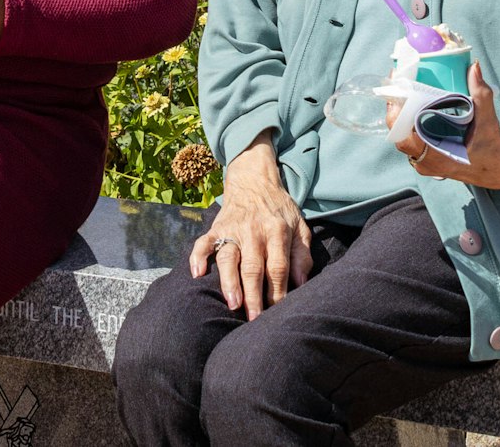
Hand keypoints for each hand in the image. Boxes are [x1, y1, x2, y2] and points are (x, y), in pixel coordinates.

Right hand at [189, 132, 312, 319]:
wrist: (255, 179)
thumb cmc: (280, 210)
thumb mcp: (299, 226)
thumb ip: (302, 254)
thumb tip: (301, 283)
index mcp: (277, 231)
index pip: (278, 266)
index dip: (278, 291)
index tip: (277, 313)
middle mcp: (254, 231)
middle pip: (254, 267)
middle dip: (255, 295)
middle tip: (255, 320)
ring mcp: (233, 228)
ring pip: (229, 258)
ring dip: (229, 281)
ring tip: (233, 303)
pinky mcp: (217, 226)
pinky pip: (204, 242)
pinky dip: (198, 256)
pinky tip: (197, 274)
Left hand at [390, 61, 499, 188]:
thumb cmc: (494, 152)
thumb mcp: (489, 123)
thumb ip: (482, 96)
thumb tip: (474, 68)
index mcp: (437, 158)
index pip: (402, 138)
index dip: (395, 114)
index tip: (397, 91)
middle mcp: (426, 162)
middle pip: (399, 133)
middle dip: (398, 108)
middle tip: (402, 85)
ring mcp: (426, 162)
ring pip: (404, 136)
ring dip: (403, 115)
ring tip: (406, 91)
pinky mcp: (429, 159)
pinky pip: (412, 139)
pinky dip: (411, 123)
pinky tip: (414, 106)